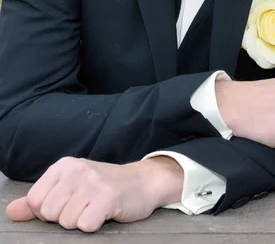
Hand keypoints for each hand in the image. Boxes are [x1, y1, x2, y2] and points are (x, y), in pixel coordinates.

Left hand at [5, 157, 182, 232]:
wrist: (145, 182)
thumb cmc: (106, 188)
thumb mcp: (71, 188)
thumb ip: (40, 200)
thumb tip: (12, 212)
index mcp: (63, 166)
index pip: (35, 200)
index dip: (49, 211)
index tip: (70, 204)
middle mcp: (76, 170)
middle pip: (49, 213)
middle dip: (66, 217)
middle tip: (86, 207)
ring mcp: (93, 182)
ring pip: (66, 221)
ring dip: (82, 221)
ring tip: (96, 209)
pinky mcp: (108, 197)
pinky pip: (85, 225)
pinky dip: (95, 225)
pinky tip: (105, 213)